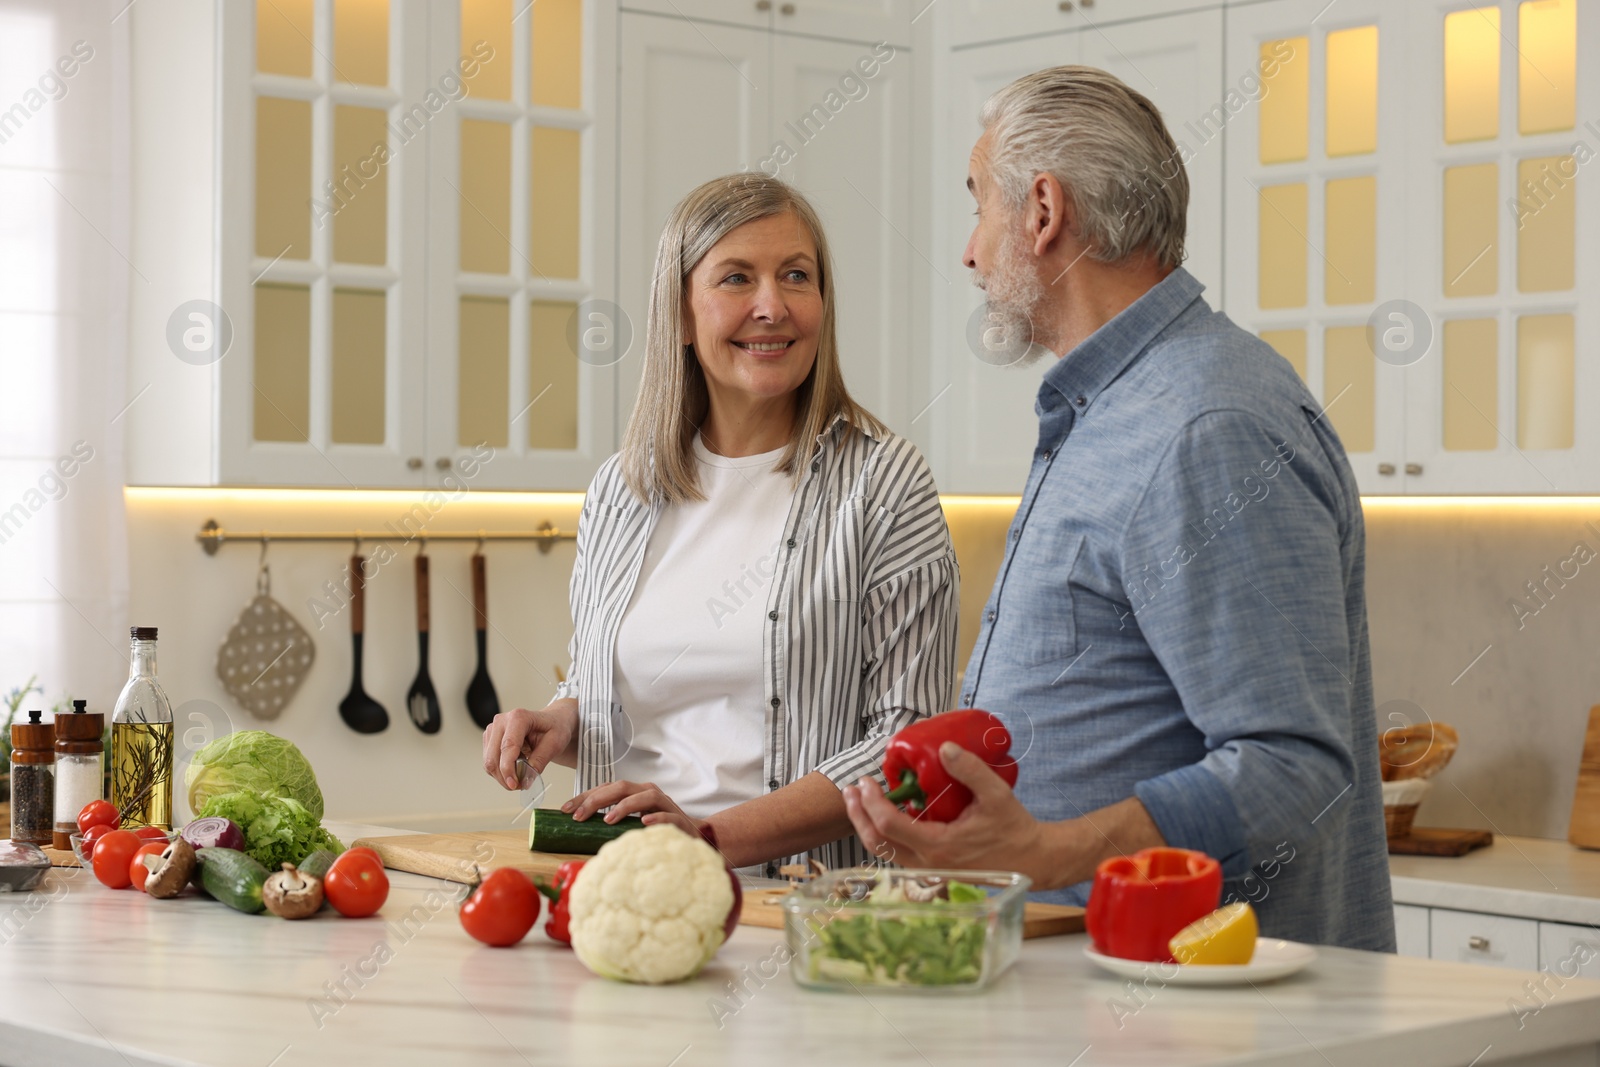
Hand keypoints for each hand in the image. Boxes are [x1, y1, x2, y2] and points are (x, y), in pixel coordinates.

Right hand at [482, 699, 577, 789]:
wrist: (552, 721)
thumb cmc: (554, 727)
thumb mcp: (555, 743)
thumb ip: (540, 760)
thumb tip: (526, 778)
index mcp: (519, 717)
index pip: (507, 746)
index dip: (508, 768)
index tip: (514, 784)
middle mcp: (501, 721)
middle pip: (493, 757)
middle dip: (505, 777)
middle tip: (521, 785)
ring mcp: (493, 729)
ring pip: (489, 762)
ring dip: (502, 776)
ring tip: (521, 775)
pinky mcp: (489, 739)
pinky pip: (489, 762)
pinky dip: (500, 771)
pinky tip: (515, 767)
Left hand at [562, 780, 700, 838]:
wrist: (693, 836)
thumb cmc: (657, 830)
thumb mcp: (631, 824)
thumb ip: (613, 822)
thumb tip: (580, 832)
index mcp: (635, 792)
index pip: (607, 788)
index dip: (585, 796)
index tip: (565, 810)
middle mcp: (649, 793)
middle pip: (621, 787)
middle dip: (597, 799)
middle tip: (578, 816)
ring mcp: (665, 804)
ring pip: (644, 796)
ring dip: (624, 806)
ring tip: (607, 819)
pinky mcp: (679, 819)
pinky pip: (666, 815)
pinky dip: (655, 817)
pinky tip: (643, 822)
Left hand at [844, 742, 1052, 881]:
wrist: (1033, 860)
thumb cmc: (1015, 828)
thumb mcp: (996, 794)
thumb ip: (970, 770)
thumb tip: (944, 747)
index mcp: (938, 846)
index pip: (889, 825)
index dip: (871, 802)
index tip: (865, 781)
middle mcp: (928, 863)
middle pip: (877, 843)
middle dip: (858, 815)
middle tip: (851, 789)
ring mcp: (929, 870)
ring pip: (885, 852)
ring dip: (867, 825)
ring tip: (859, 800)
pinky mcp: (934, 869)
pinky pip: (898, 854)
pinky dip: (884, 834)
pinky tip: (886, 814)